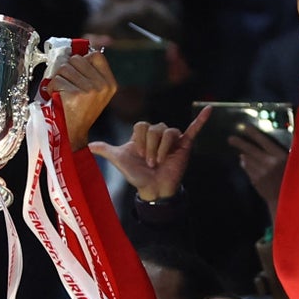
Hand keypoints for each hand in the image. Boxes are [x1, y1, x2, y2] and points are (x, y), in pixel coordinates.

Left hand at [49, 51, 117, 150]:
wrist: (72, 136)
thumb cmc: (79, 112)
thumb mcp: (94, 93)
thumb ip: (89, 73)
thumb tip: (73, 51)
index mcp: (110, 83)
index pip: (95, 56)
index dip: (81, 61)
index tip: (76, 72)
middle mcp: (102, 86)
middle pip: (77, 60)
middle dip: (66, 70)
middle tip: (66, 86)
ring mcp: (89, 90)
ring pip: (64, 68)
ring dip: (58, 79)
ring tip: (61, 93)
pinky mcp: (75, 95)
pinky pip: (56, 80)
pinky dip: (51, 88)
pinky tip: (56, 98)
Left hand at [90, 107, 209, 200]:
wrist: (153, 189)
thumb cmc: (137, 175)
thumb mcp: (120, 161)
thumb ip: (107, 151)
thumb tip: (89, 146)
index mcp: (143, 135)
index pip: (142, 125)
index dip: (140, 140)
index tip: (138, 156)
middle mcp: (157, 134)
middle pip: (156, 128)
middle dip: (151, 148)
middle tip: (150, 163)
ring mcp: (172, 139)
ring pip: (169, 132)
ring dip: (162, 149)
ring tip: (159, 162)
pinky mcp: (184, 145)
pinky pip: (194, 129)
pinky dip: (201, 120)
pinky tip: (209, 109)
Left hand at [231, 125, 288, 218]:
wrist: (289, 199)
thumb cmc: (296, 179)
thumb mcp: (294, 162)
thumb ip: (285, 152)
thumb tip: (274, 143)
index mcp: (279, 156)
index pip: (264, 141)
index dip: (253, 134)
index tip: (244, 127)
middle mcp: (267, 163)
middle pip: (250, 150)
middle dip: (239, 143)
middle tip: (230, 138)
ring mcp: (260, 173)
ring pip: (247, 161)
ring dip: (243, 155)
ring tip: (240, 152)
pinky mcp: (256, 182)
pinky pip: (248, 171)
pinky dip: (246, 165)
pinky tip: (245, 163)